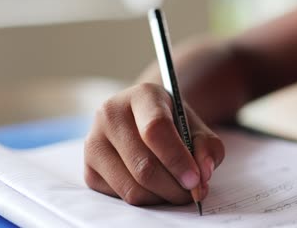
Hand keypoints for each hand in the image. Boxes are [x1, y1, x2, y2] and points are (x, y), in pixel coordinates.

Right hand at [84, 83, 224, 205]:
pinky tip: (156, 187)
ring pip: (132, 187)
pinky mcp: (88, 169)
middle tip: (193, 192)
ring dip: (162, 197)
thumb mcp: (196, 126)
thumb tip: (203, 174)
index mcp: (141, 95)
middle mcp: (110, 114)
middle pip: (143, 165)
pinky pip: (121, 197)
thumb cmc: (173, 123)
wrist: (144, 120)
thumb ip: (208, 147)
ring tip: (177, 190)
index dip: (177, 159)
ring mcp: (94, 141)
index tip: (195, 179)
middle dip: (174, 187)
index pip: (155, 129)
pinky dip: (145, 200)